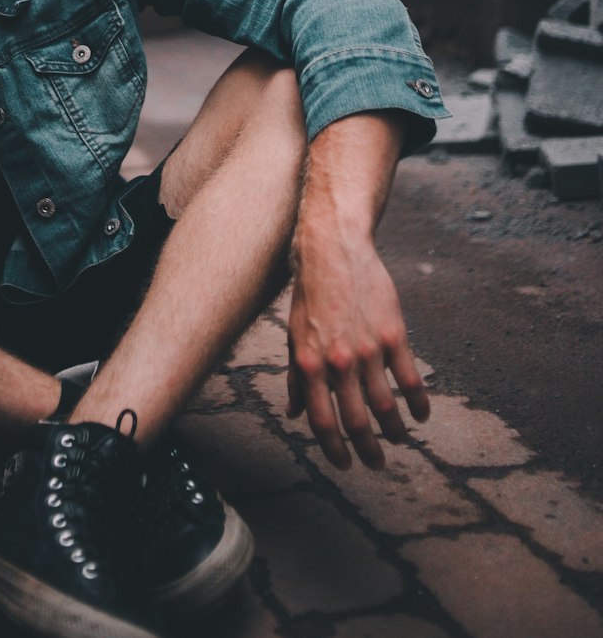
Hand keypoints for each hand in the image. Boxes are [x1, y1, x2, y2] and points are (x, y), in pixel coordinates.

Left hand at [286, 238, 429, 469]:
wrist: (332, 250)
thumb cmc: (309, 295)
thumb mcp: (294, 336)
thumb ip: (295, 377)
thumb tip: (294, 413)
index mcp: (309, 364)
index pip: (322, 421)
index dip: (334, 449)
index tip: (344, 464)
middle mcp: (338, 362)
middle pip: (356, 422)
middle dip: (367, 450)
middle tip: (376, 463)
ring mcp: (368, 349)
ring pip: (386, 407)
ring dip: (394, 432)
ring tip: (397, 440)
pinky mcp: (394, 335)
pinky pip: (410, 380)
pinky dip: (418, 403)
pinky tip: (420, 415)